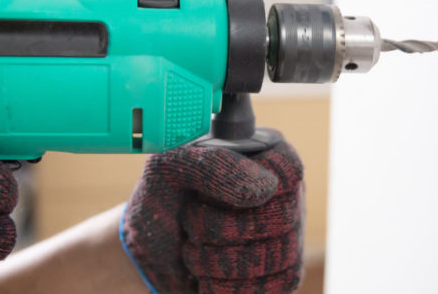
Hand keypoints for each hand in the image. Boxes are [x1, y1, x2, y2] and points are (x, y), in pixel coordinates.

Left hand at [121, 130, 304, 292]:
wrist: (149, 250)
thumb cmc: (163, 198)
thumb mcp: (170, 168)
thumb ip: (213, 164)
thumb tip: (266, 187)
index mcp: (264, 156)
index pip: (288, 168)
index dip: (253, 185)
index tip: (215, 195)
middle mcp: (285, 194)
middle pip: (280, 217)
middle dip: (219, 227)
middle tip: (190, 223)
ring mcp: (288, 236)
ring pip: (275, 257)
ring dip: (217, 260)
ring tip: (194, 249)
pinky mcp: (281, 274)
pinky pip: (271, 288)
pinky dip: (226, 286)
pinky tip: (206, 275)